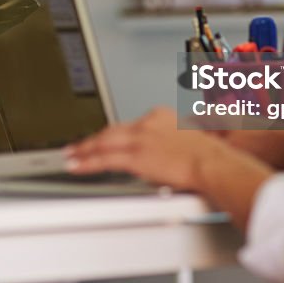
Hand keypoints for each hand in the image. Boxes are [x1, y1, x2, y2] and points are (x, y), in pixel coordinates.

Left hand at [65, 107, 227, 190]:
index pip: (129, 124)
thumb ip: (172, 143)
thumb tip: (167, 155)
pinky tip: (76, 166)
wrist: (212, 163)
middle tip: (78, 145)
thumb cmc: (209, 157)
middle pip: (112, 131)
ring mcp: (140, 139)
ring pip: (103, 143)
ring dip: (84, 149)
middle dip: (93, 139)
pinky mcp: (136, 157)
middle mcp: (147, 124)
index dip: (114, 133)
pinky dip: (86, 162)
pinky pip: (104, 160)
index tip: (106, 138)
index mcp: (160, 116)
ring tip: (70, 155)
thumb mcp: (190, 140)